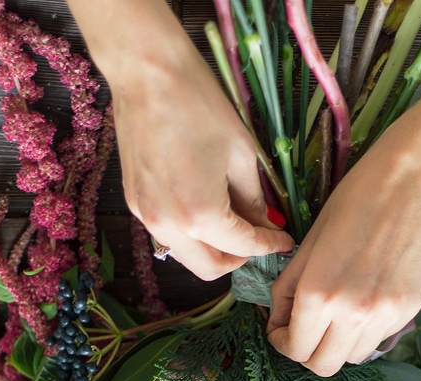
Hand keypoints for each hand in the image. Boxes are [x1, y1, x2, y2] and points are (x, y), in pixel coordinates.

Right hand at [70, 0, 293, 279]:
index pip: (244, 247)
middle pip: (211, 268)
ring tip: (234, 224)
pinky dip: (192, 235)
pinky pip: (170, 236)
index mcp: (201, 215)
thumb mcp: (241, 154)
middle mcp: (170, 226)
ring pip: (188, 257)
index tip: (284, 240)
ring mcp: (147, 218)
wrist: (145, 72)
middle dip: (239, 259)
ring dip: (213, 250)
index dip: (270, 246)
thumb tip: (264, 224)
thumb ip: (254, 201)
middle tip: (258, 239)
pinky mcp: (135, 205)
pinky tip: (206, 209)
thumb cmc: (198, 103)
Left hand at [266, 121, 420, 376]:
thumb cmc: (351, 205)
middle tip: (306, 331)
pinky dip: (365, 330)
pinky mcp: (408, 312)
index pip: (294, 350)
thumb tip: (279, 323)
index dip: (282, 343)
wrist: (408, 184)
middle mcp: (352, 314)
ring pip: (351, 358)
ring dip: (337, 344)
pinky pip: (378, 339)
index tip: (283, 330)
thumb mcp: (305, 247)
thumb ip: (286, 291)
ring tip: (336, 315)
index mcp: (318, 295)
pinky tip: (365, 299)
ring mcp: (384, 317)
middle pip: (323, 366)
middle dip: (308, 352)